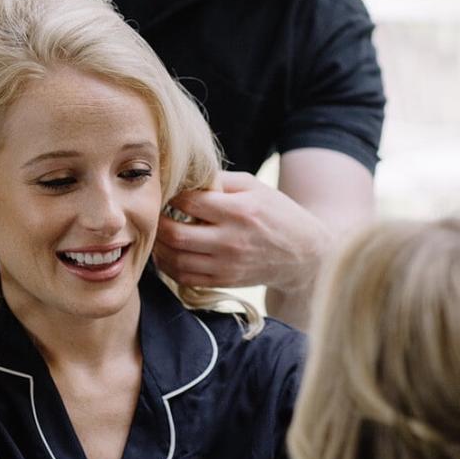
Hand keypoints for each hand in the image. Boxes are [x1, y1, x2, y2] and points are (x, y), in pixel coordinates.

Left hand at [154, 171, 330, 297]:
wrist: (304, 254)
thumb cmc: (277, 213)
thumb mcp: (255, 187)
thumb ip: (220, 180)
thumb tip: (185, 178)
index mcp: (239, 211)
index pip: (189, 202)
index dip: (171, 196)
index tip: (167, 192)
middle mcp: (232, 240)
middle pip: (176, 234)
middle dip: (158, 223)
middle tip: (155, 214)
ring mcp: (228, 264)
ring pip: (176, 259)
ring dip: (159, 246)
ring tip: (158, 233)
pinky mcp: (225, 280)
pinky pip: (186, 277)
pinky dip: (169, 266)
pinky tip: (167, 253)